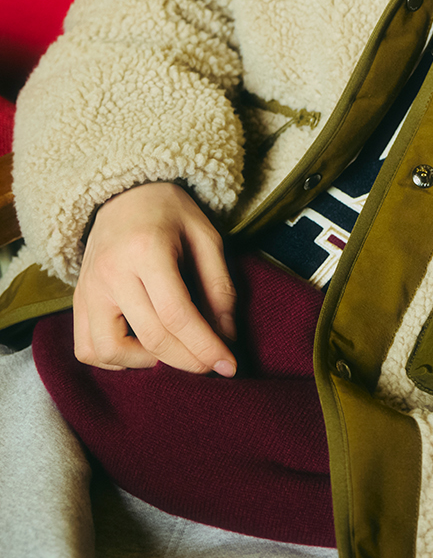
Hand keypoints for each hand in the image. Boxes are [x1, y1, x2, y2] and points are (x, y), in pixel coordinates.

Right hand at [73, 182, 236, 374]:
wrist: (126, 192)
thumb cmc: (172, 212)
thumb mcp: (206, 237)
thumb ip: (219, 286)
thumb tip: (226, 336)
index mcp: (147, 250)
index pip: (177, 314)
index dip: (205, 346)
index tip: (229, 365)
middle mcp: (111, 272)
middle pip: (150, 337)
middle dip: (188, 360)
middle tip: (213, 366)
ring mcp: (88, 287)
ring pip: (108, 351)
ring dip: (145, 363)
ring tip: (173, 349)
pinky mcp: (78, 298)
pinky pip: (87, 347)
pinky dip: (114, 360)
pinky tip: (141, 348)